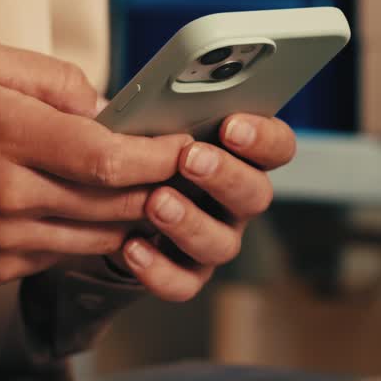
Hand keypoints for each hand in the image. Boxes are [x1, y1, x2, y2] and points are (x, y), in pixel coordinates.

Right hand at [0, 41, 191, 284]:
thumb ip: (57, 81)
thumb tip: (111, 111)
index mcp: (9, 136)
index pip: (108, 159)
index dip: (159, 157)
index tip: (184, 146)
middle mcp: (10, 196)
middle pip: (115, 204)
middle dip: (161, 187)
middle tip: (185, 171)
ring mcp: (4, 240)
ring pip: (100, 238)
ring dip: (134, 217)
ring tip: (152, 191)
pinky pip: (66, 255)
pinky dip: (90, 234)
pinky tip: (97, 212)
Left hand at [112, 114, 296, 300]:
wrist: (104, 202)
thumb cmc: (135, 148)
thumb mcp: (146, 117)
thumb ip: (158, 104)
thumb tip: (150, 97)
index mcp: (239, 155)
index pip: (277, 146)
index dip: (263, 138)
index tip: (232, 125)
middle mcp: (236, 200)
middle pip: (256, 195)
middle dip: (225, 176)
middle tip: (190, 158)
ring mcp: (214, 238)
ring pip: (222, 243)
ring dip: (191, 223)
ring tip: (156, 203)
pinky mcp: (185, 273)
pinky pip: (183, 282)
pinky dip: (160, 269)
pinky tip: (132, 246)